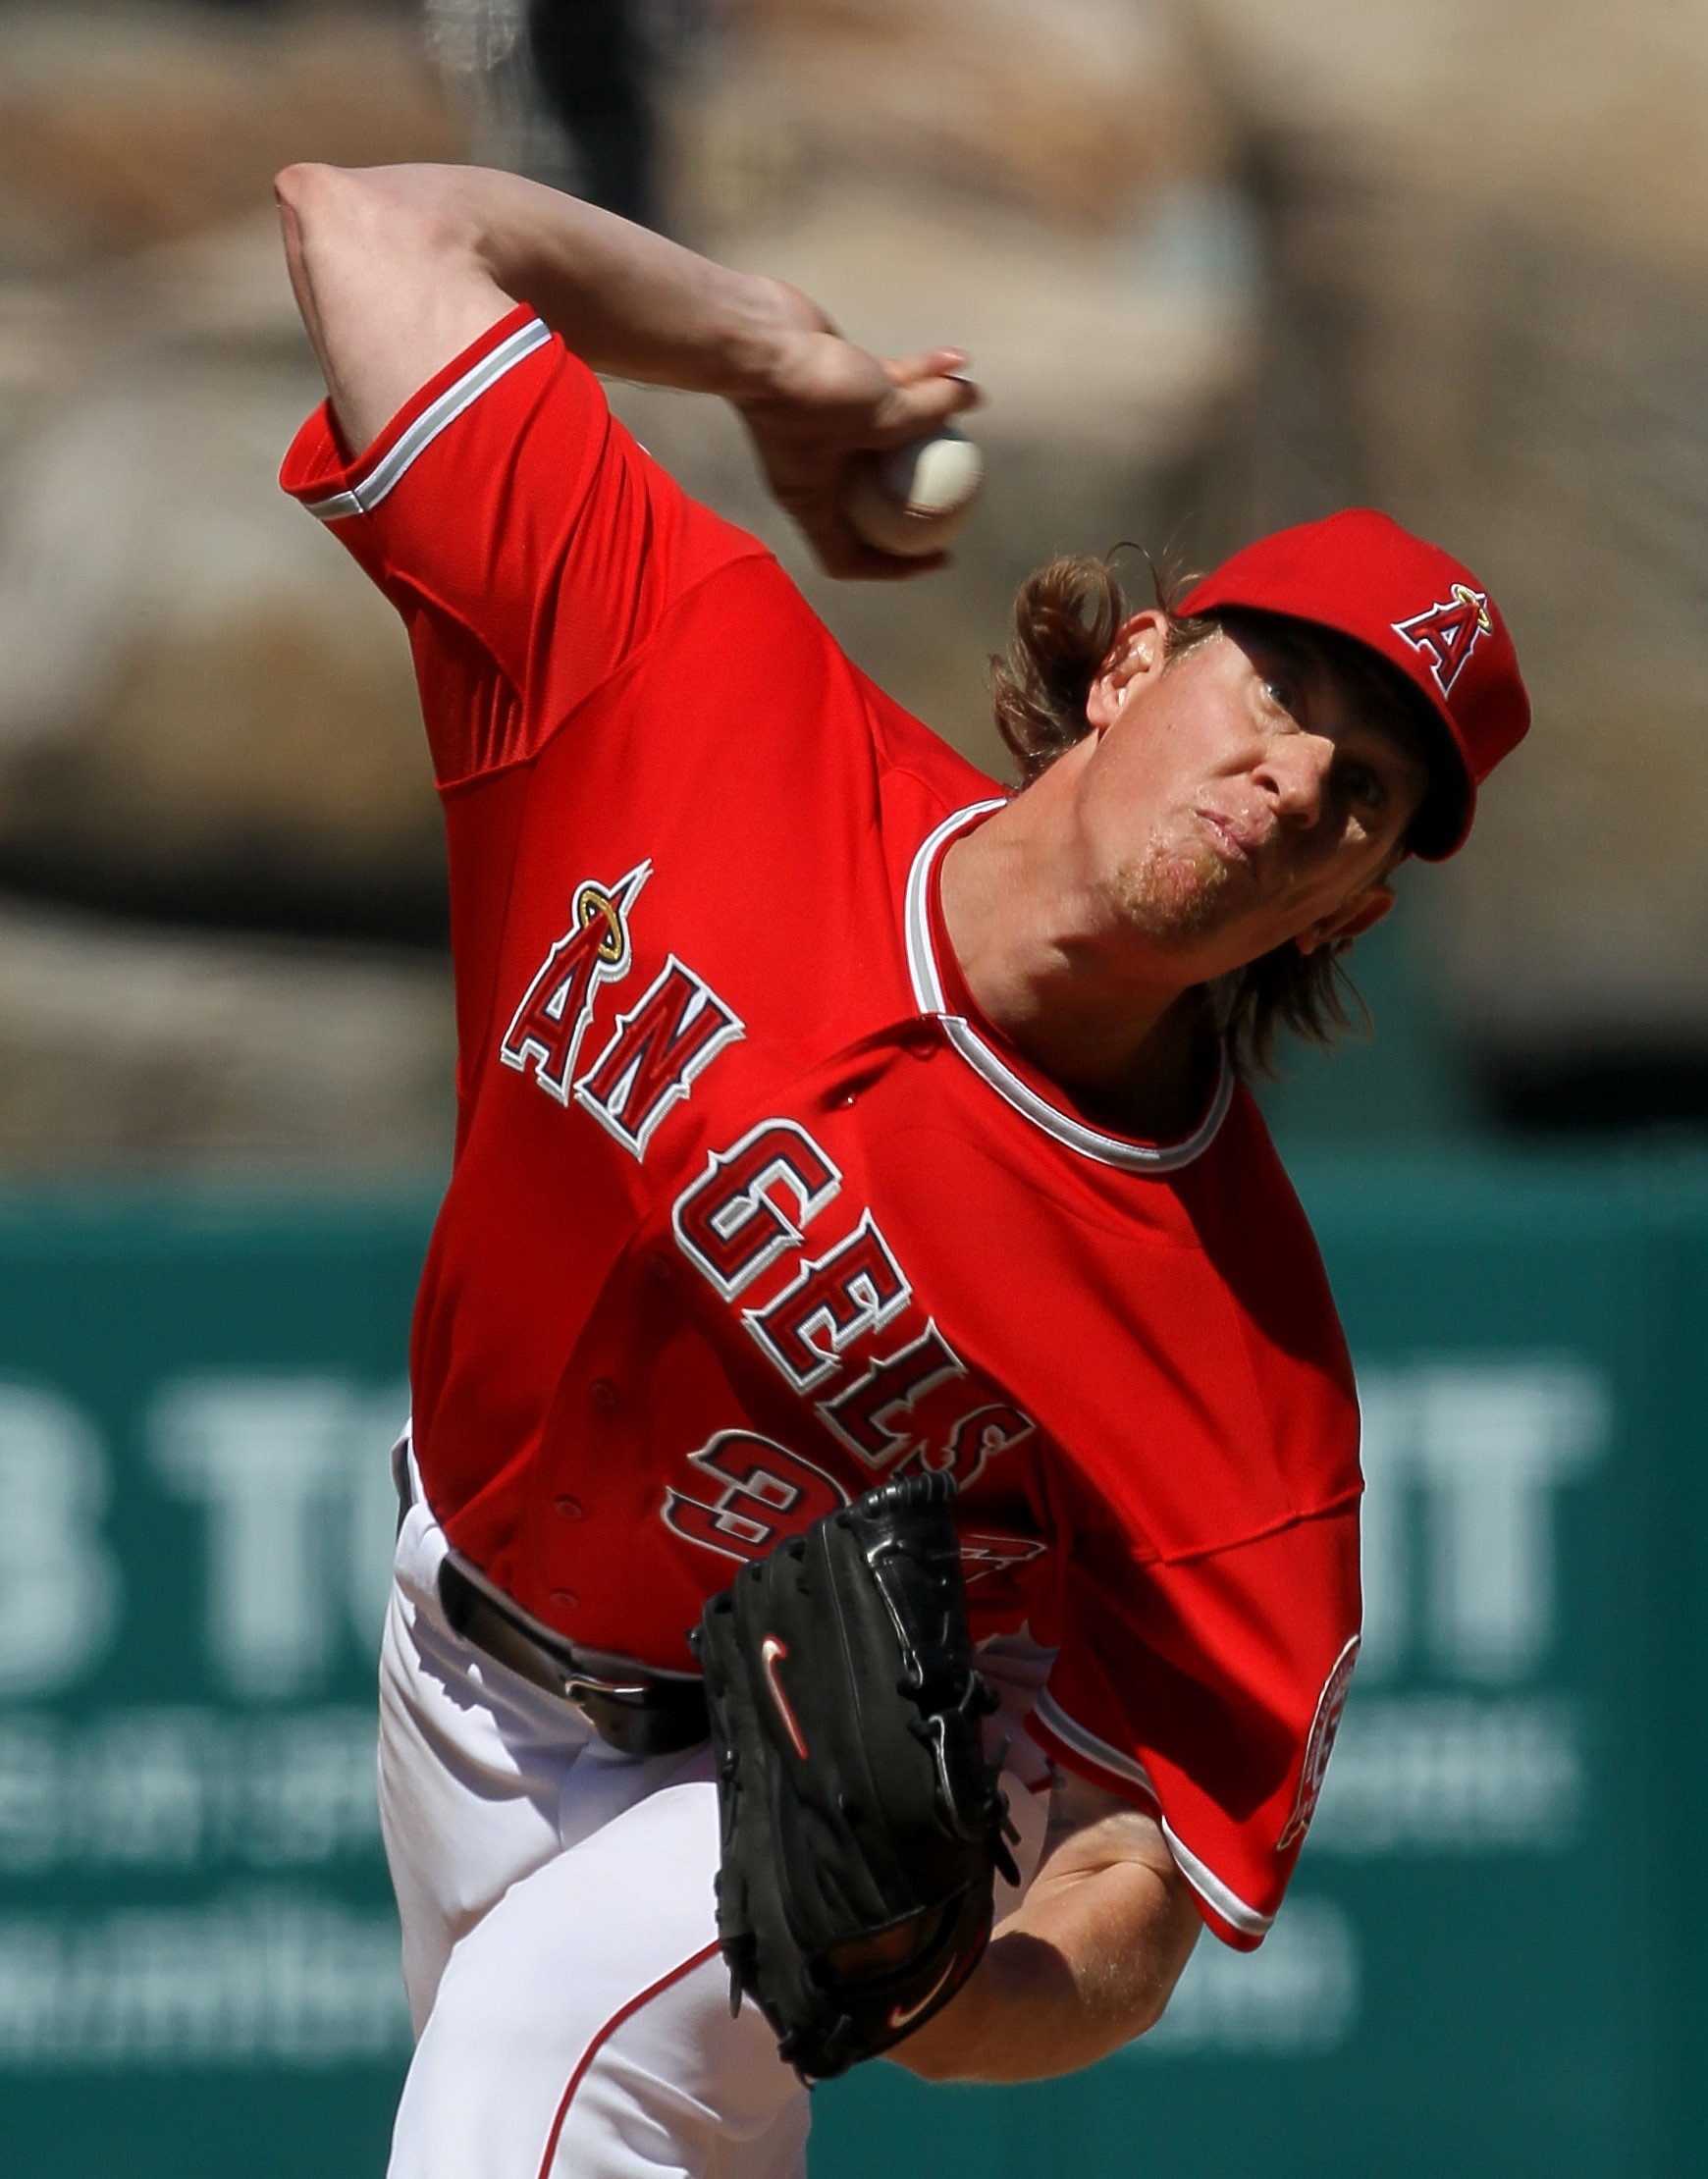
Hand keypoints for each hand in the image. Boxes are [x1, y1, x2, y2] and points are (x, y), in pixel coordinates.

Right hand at [734, 279, 980, 579]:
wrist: (757, 335)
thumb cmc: (809, 397)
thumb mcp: (879, 418)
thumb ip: (927, 413)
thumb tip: (972, 400)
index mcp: (813, 501)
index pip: (848, 558)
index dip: (896, 567)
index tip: (938, 554)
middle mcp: (819, 470)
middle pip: (877, 498)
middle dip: (920, 492)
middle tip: (963, 487)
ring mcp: (829, 423)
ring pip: (889, 428)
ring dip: (932, 413)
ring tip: (971, 402)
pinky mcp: (836, 378)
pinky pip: (886, 383)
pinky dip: (919, 373)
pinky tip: (957, 359)